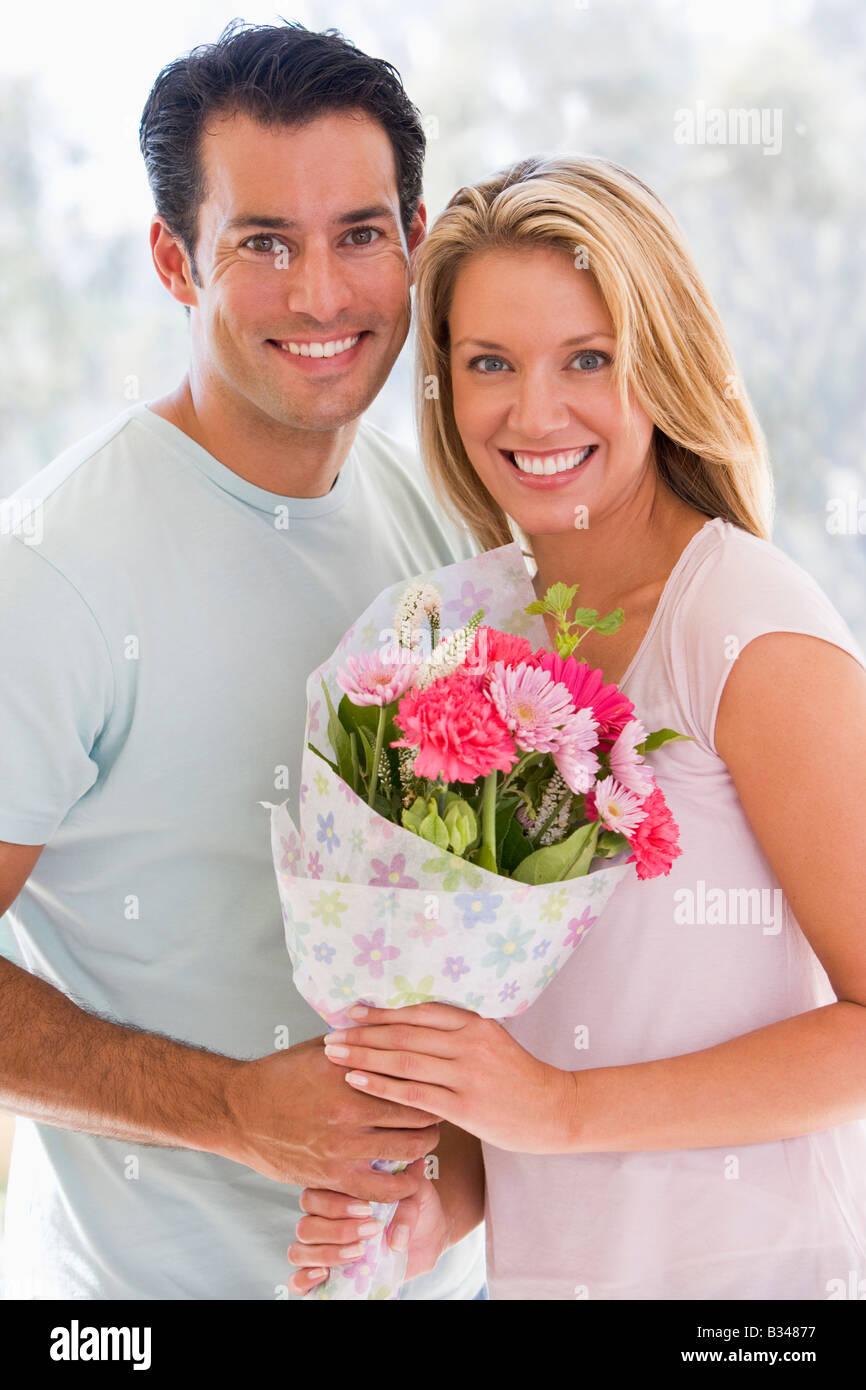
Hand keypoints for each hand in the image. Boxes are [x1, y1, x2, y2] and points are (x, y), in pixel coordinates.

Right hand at [218, 1036, 439, 1200]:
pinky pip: (383, 1188)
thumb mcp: (319, 1047)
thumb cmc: (280, 1075)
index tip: (438, 1077)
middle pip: (418, 1111)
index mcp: (350, 1069)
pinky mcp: (332, 1176)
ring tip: (427, 1140)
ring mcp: (342, 1144)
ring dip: (426, 1146)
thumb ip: (358, 1041)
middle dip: (435, 1112)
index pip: (410, 1073)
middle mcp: (350, 1107)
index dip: (430, 1077)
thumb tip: (393, 1024)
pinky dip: (404, 1185)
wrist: (238, 1111)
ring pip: (409, 1149)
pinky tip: (411, 1178)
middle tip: (440, 1110)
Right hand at [287, 1157, 451, 1295]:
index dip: (336, 1204)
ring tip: (360, 1252)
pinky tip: (324, 1274)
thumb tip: (396, 1236)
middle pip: (305, 1224)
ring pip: (299, 1249)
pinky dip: (304, 1278)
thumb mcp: (417, 1196)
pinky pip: (296, 1279)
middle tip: (370, 1230)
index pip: (314, 1194)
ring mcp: (321, 1247)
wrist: (428, 1233)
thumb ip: (407, 1206)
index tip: (367, 1209)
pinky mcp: (324, 1275)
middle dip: (337, 1230)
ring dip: (328, 1253)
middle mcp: (322, 1219)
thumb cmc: (415, 1206)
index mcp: (336, 1192)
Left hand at [322, 1003, 576, 1152]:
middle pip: (404, 1032)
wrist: (554, 1110)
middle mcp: (468, 1042)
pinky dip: (381, 1085)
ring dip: (364, 1055)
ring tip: (334, 1054)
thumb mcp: (492, 1041)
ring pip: (403, 1059)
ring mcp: (466, 1074)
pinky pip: (413, 1093)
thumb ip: (458, 1032)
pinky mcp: (464, 1105)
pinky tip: (356, 1081)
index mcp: (475, 1022)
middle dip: (363, 1032)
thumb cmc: (519, 1078)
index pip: (418, 1011)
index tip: (352, 1011)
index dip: (382, 1011)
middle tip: (331, 1032)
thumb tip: (413, 1024)